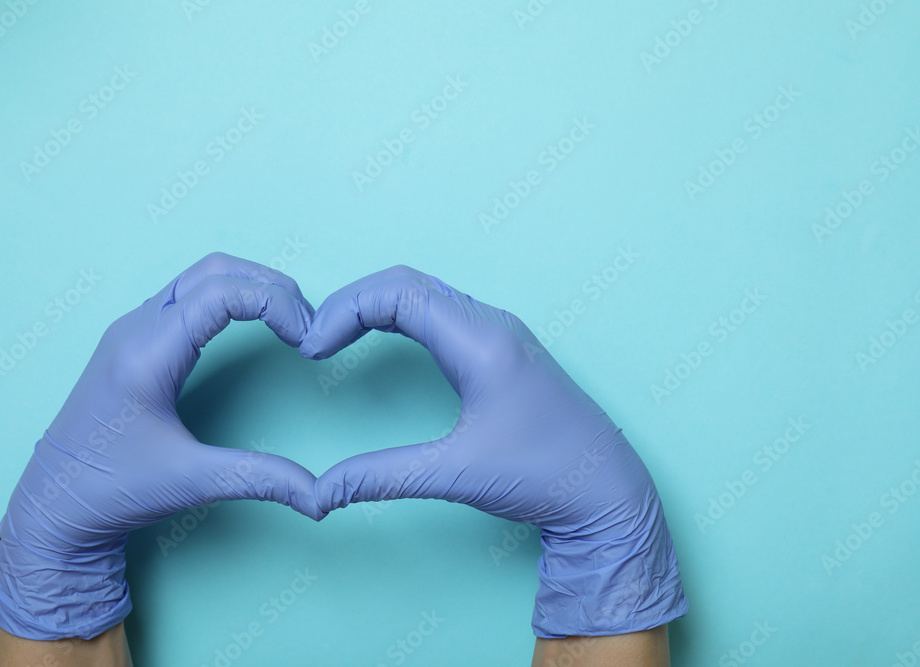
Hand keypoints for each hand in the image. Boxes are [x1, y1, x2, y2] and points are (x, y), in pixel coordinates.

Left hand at [0, 253, 323, 640]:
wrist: (53, 505)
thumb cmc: (111, 490)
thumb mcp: (191, 483)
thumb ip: (260, 479)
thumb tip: (319, 496)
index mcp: (146, 355)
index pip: (222, 292)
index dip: (275, 303)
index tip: (305, 338)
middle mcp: (135, 329)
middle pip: (215, 270)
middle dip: (270, 287)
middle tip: (307, 324)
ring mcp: (132, 329)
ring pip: (201, 276)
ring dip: (250, 287)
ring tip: (289, 322)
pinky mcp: (135, 339)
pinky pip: (188, 295)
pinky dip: (229, 298)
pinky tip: (252, 327)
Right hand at [299, 266, 687, 637]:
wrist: (607, 491)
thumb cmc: (546, 476)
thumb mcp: (458, 474)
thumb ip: (384, 477)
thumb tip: (320, 492)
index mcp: (483, 341)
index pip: (398, 292)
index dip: (344, 309)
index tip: (313, 347)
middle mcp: (492, 324)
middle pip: (406, 283)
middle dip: (352, 303)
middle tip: (315, 341)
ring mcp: (499, 333)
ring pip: (424, 293)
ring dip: (375, 307)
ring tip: (335, 338)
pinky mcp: (500, 349)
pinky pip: (440, 312)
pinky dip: (399, 318)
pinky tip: (380, 341)